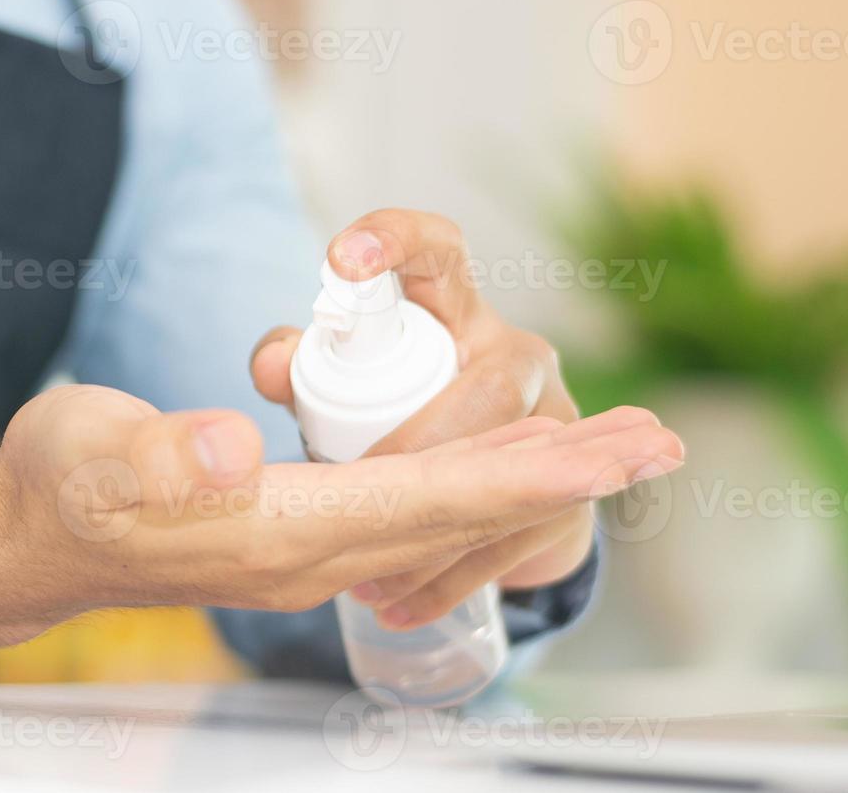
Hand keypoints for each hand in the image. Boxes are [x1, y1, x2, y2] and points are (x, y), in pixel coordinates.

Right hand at [0, 384, 681, 649]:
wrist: (33, 534)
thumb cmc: (60, 486)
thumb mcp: (90, 457)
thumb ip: (160, 458)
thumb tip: (237, 454)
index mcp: (273, 533)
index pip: (424, 500)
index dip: (520, 473)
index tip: (611, 451)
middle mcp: (308, 552)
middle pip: (459, 512)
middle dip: (561, 478)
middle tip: (658, 443)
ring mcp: (307, 548)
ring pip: (446, 514)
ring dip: (533, 483)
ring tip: (614, 452)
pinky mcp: (297, 530)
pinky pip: (412, 512)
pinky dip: (477, 487)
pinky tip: (503, 473)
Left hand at [250, 209, 666, 630]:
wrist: (474, 485)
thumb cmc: (386, 414)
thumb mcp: (334, 385)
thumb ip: (295, 365)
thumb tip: (276, 364)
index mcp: (449, 307)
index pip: (435, 250)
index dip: (396, 242)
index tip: (345, 261)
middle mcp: (512, 351)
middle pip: (490, 387)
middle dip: (426, 443)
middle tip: (358, 485)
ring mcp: (556, 418)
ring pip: (515, 466)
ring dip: (440, 527)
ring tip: (365, 574)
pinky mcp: (571, 488)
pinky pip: (520, 532)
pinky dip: (452, 575)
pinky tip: (396, 605)